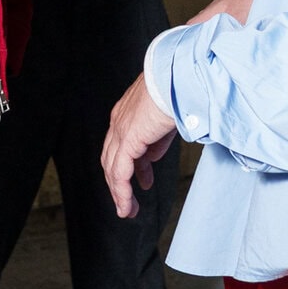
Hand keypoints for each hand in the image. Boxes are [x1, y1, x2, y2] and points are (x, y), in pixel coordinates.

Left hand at [102, 74, 177, 218]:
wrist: (177, 77)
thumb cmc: (177, 91)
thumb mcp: (165, 120)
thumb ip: (155, 139)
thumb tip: (150, 157)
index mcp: (126, 114)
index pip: (120, 146)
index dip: (129, 166)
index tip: (142, 181)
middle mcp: (118, 122)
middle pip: (111, 159)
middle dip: (119, 183)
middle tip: (128, 203)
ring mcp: (120, 131)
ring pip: (112, 169)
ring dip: (119, 193)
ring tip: (127, 211)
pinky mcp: (127, 139)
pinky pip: (120, 172)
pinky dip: (121, 192)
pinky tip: (126, 204)